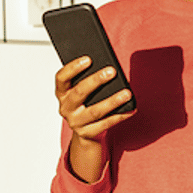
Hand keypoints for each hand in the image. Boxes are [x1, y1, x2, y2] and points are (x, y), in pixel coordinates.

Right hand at [54, 55, 132, 182]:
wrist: (86, 132)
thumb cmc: (86, 104)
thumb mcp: (82, 91)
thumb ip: (88, 80)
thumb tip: (107, 69)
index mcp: (62, 93)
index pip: (62, 78)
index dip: (73, 68)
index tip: (88, 59)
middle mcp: (66, 107)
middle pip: (79, 93)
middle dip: (96, 81)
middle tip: (112, 71)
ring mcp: (75, 122)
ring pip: (95, 111)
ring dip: (112, 101)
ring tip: (126, 93)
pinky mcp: (87, 133)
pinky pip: (105, 124)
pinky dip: (119, 116)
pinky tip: (130, 109)